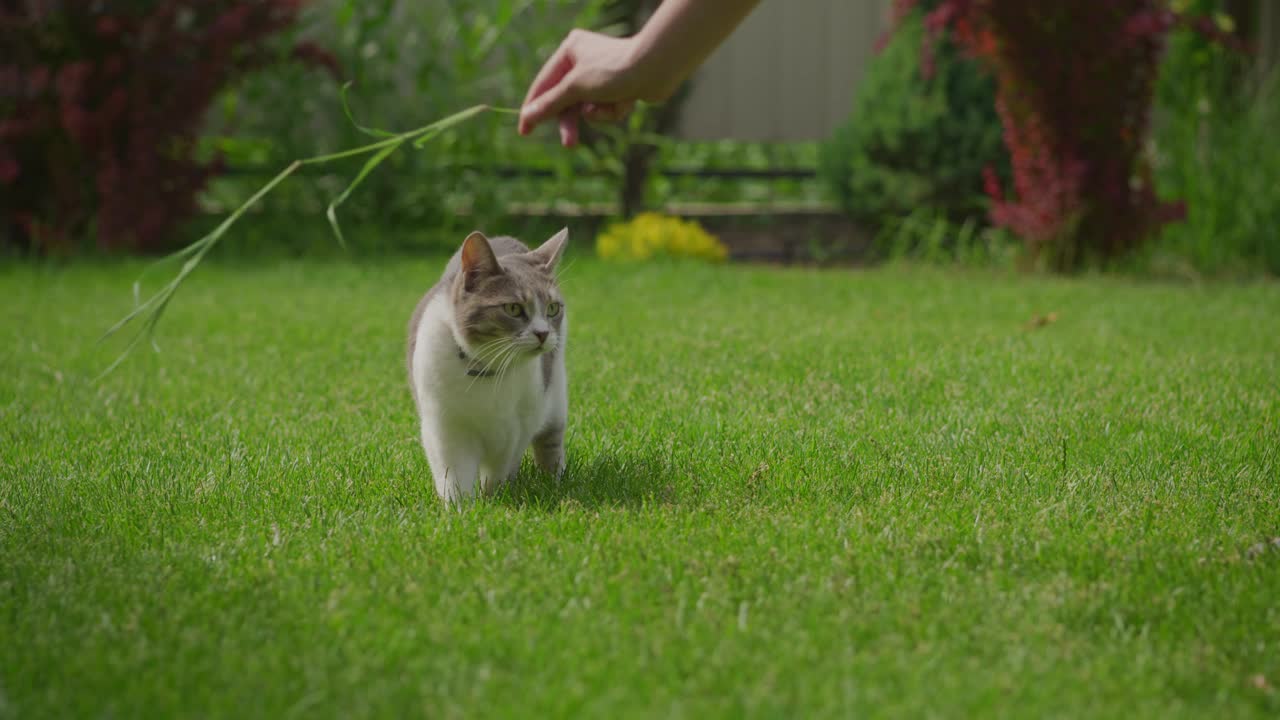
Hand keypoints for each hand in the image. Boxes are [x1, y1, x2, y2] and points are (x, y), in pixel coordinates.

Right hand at [518, 29, 670, 146]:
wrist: (657, 69)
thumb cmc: (614, 71)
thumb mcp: (576, 88)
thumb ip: (551, 103)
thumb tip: (528, 116)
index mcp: (569, 50)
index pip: (544, 84)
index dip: (534, 108)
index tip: (524, 130)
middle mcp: (584, 60)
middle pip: (566, 100)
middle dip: (572, 121)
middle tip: (569, 144)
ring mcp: (601, 75)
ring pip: (588, 108)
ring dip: (599, 113)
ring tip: (610, 108)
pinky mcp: (618, 87)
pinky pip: (605, 109)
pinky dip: (613, 110)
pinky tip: (627, 100)